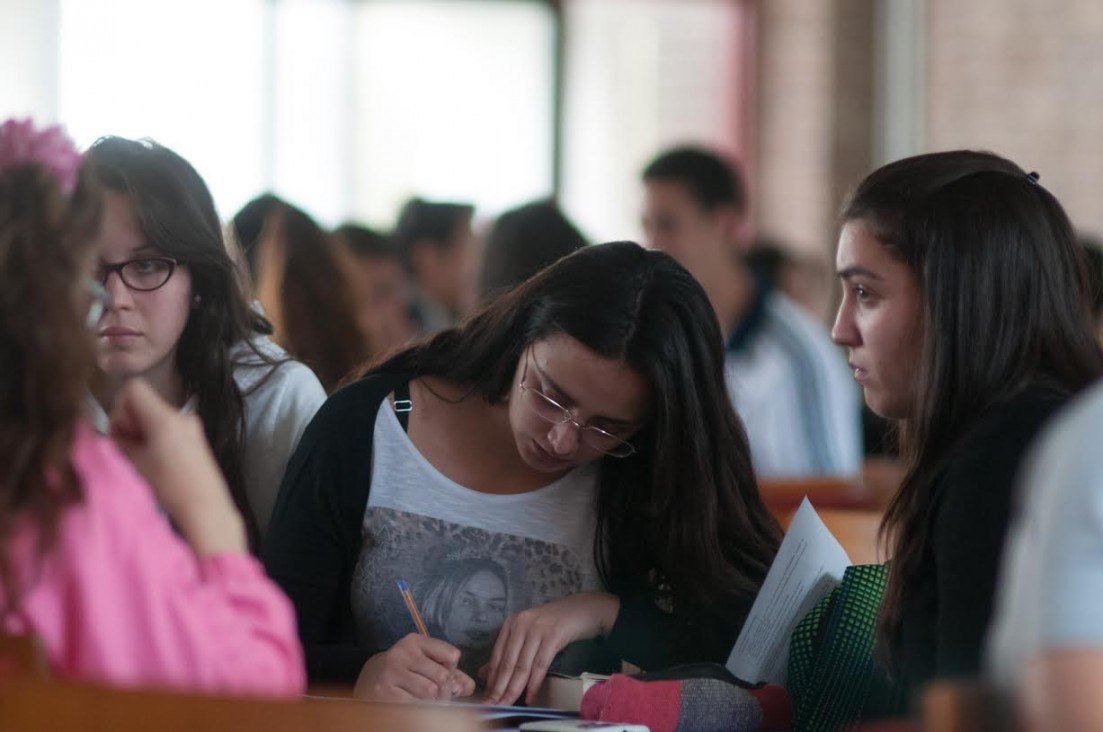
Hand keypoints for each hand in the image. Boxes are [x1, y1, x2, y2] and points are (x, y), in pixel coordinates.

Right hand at [108, 378, 245, 555]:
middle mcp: (182, 416)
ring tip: (144, 460)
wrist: (206, 507)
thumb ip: (117, 443)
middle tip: (130, 450)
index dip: (120, 408)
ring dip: (142, 433)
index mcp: (166, 418)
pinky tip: (157, 463)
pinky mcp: (196, 438)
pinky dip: (155, 439)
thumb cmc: (170, 488)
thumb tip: (105, 434)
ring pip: (154, 417)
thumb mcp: (134, 464)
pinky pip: (167, 428)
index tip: (121, 434)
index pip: (134, 388)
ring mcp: (191, 426)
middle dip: (130, 423)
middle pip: (143, 403)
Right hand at [353, 634, 475, 701]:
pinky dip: (420, 709)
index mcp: (416, 641)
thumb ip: (451, 673)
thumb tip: (467, 687)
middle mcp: (402, 653)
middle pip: (443, 676)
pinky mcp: (384, 691)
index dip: (453, 670)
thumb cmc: (406, 670)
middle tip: (440, 697)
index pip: (451, 655)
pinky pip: (414, 705)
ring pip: (430, 692)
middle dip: (446, 691)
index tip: (446, 676)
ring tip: (427, 701)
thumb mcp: (426, 663)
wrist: (370, 678)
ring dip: (433, 702)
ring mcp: (392, 672)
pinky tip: (413, 704)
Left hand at [481, 592, 618, 705]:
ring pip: (522, 665)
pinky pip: (540, 664)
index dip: (491, 680)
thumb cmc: (556, 623)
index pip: (497, 656)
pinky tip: (529, 697)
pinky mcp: (553, 635)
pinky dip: (534, 683)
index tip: (487, 698)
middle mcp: (521, 624)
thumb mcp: (528, 633)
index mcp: (512, 624)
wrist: (584, 609)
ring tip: (507, 705)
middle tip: (492, 706)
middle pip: (507, 662)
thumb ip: (508, 651)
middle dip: (499, 688)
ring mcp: (537, 629)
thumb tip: (484, 674)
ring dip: (513, 689)